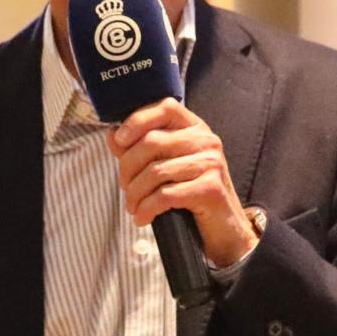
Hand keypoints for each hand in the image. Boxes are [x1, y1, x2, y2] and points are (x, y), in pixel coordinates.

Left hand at [110, 100, 257, 267]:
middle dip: (128, 168)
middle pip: (152, 142)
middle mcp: (206, 141)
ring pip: (155, 171)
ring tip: (132, 207)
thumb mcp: (168, 167)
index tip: (120, 140)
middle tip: (125, 187)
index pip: (165, 107)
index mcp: (195, 128)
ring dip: (135, 194)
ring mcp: (211, 164)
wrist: (224, 228)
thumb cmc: (192, 195)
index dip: (138, 120)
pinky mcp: (210, 189)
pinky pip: (166, 195)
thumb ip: (140, 149)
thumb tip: (112, 134)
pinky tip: (142, 218)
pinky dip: (146, 209)